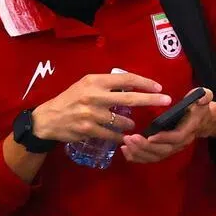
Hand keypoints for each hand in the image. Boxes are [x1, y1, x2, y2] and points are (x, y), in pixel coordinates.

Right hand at [32, 73, 170, 144]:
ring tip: (130, 124)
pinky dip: (120, 135)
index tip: (159, 87)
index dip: (144, 83)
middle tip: (167, 100)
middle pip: (129, 98)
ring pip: (122, 120)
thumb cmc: (71, 99)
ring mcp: (91, 114)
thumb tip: (133, 85)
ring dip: (130, 123)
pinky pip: (112, 134)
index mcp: (95, 81)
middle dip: (151, 99)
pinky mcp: (88, 130)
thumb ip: (108, 84)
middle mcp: (94, 96)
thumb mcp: (87, 84)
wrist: (48, 118)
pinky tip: (123, 135)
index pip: (126, 79)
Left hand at [120, 89, 214, 163]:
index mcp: (189, 129)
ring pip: (155, 157)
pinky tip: (125, 150)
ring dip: (139, 152)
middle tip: (131, 138)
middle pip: (163, 150)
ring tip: (125, 143)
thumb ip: (204, 96)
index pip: (177, 137)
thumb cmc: (199, 107)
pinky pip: (150, 158)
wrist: (202, 121)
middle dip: (146, 146)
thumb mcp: (204, 97)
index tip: (149, 136)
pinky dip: (137, 157)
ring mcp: (172, 148)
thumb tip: (200, 98)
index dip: (164, 138)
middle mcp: (181, 143)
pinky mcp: (164, 150)